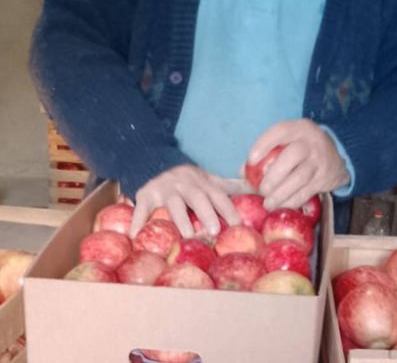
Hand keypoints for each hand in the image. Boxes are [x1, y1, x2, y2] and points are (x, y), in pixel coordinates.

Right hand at [129, 164, 249, 237]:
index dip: (228, 208)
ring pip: (173, 204)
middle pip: (197, 198)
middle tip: (214, 230)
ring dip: (180, 219)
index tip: (239, 224)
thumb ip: (233, 187)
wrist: (155, 161)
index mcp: (202, 183)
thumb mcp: (210, 180)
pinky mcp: (146, 194)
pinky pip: (141, 208)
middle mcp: (185, 185)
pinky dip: (137, 221)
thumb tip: (260, 190)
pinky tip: (135, 236)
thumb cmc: (189, 181)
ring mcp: (164, 189)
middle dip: (206, 212)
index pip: (219, 195)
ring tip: (186, 236)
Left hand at [246, 119, 349, 210]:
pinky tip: (280, 206)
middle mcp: (311, 143)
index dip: (263, 145)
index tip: (250, 160)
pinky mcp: (324, 178)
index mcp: (298, 129)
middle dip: (274, 175)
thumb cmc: (300, 146)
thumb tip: (242, 172)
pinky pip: (307, 192)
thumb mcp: (286, 140)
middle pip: (292, 156)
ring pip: (300, 178)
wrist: (335, 155)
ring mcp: (319, 161)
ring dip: (281, 193)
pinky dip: (292, 201)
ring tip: (268, 203)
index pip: (280, 131)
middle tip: (261, 189)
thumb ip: (266, 152)